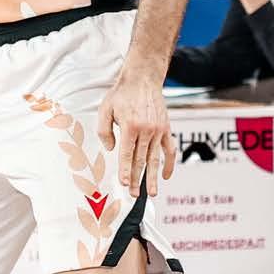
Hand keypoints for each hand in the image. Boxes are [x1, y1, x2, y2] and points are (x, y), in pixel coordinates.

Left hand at [97, 70, 175, 199]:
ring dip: (153, 177)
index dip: (125, 170)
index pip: (126, 154)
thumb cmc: (122, 94)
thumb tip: (110, 149)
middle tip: (133, 194)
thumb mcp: (105, 108)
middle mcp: (146, 130)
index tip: (124, 184)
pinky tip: (166, 176)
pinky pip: (170, 150)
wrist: (143, 79)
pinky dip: (169, 164)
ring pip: (155, 158)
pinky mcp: (166, 129)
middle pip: (140, 160)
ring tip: (151, 193)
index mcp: (130, 126)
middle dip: (136, 179)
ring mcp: (158, 130)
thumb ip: (104, 130)